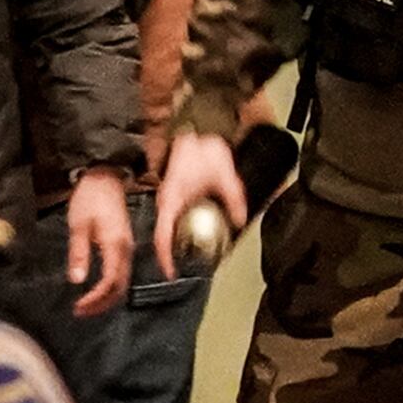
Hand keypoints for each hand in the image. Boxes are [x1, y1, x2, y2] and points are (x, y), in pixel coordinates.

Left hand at [66, 168, 133, 316]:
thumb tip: (77, 280)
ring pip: (122, 282)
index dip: (95, 299)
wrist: (105, 177)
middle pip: (120, 287)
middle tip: (80, 312)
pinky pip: (121, 273)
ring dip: (106, 297)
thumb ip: (79, 253)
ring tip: (86, 305)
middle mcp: (126, 249)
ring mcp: (127, 247)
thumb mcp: (79, 225)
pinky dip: (110, 287)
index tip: (78, 307)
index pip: (110, 282)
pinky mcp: (124, 245)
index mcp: (116, 245)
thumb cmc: (90, 199)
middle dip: (101, 304)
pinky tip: (96, 289)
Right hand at [151, 132, 245, 280]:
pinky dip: (184, 228)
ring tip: (193, 255)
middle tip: (184, 269)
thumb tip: (240, 220)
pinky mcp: (175, 195)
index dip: (164, 258)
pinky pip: (176, 217)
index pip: (162, 237)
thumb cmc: (203, 149)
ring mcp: (169, 198)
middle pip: (164, 236)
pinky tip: (198, 232)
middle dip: (172, 255)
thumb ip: (234, 198)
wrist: (196, 129)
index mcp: (171, 200)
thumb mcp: (225, 176)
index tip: (170, 273)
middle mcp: (166, 202)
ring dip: (178, 242)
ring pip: (169, 227)